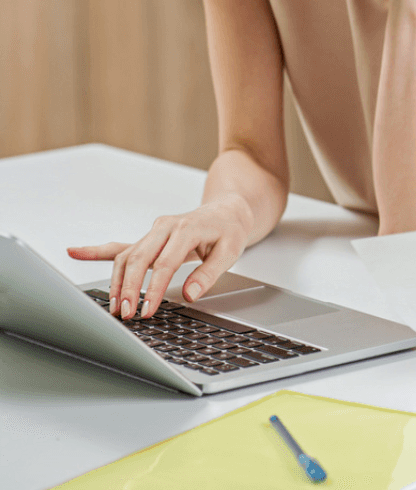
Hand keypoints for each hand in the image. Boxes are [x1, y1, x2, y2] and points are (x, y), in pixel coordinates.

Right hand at [66, 198, 252, 319]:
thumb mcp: (230, 251)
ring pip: (127, 256)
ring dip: (118, 282)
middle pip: (139, 259)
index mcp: (187, 229)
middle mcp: (166, 227)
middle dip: (129, 288)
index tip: (147, 311)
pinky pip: (120, 246)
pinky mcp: (148, 238)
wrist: (227, 211)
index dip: (154, 289)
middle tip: (125, 313)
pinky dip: (97, 251)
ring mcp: (154, 231)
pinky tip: (76, 252)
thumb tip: (190, 294)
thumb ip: (209, 273)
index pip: (165, 263)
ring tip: (115, 307)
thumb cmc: (229, 230)